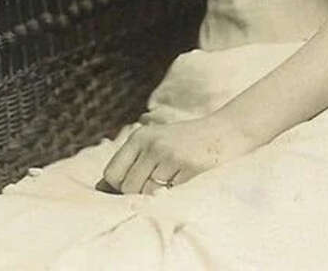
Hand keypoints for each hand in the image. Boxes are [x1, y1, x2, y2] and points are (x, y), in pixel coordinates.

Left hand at [100, 115, 254, 194]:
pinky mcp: (189, 169)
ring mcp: (171, 156)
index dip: (119, 187)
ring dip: (158, 196)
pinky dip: (176, 196)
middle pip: (127, 187)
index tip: (134, 189)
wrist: (227, 131)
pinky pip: (171, 196)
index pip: (112, 174)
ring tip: (173, 182)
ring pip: (147, 194)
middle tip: (159, 186)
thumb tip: (100, 188)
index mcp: (140, 137)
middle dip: (139, 195)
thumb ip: (131, 163)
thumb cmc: (188, 142)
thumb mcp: (156, 143)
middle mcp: (152, 144)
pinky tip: (186, 182)